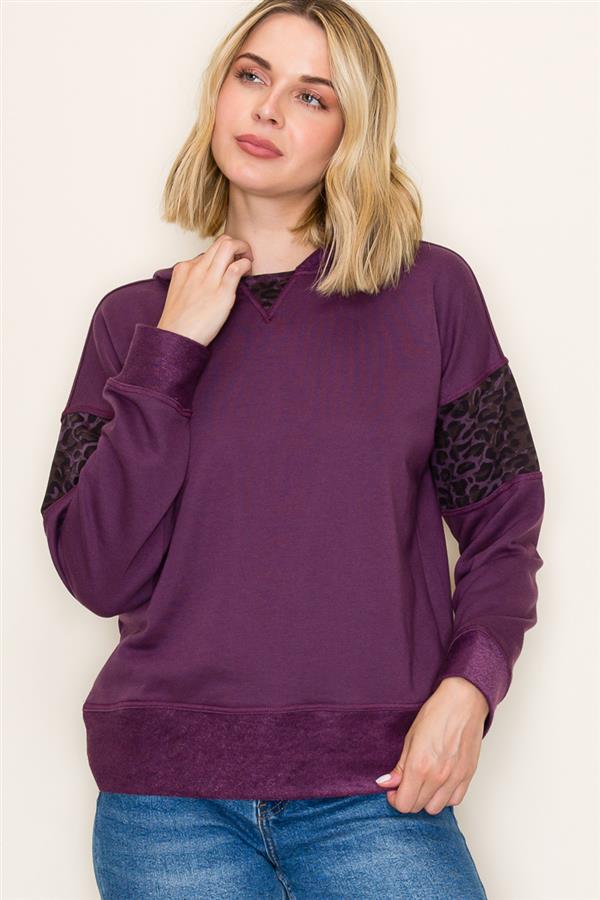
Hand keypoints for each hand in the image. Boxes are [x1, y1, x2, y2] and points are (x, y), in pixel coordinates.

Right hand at [157, 234, 253, 346]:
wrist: (176, 337)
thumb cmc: (180, 322)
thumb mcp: (180, 292)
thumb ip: (192, 281)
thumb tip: (209, 278)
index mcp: (184, 268)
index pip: (208, 250)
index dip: (223, 254)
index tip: (230, 263)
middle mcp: (196, 269)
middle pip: (220, 242)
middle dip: (237, 244)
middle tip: (244, 256)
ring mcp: (209, 279)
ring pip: (228, 247)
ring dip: (244, 249)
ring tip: (249, 261)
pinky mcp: (221, 292)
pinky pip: (237, 267)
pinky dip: (246, 264)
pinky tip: (248, 270)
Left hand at [374, 677, 488, 814]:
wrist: (463, 702)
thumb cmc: (436, 714)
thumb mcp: (410, 737)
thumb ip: (399, 766)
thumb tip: (386, 783)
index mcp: (419, 766)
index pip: (404, 803)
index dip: (395, 799)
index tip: (393, 790)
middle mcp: (438, 776)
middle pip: (417, 807)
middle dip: (408, 798)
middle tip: (406, 784)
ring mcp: (455, 778)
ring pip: (435, 808)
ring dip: (426, 800)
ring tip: (423, 784)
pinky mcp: (468, 775)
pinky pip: (455, 801)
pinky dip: (445, 797)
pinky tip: (440, 783)